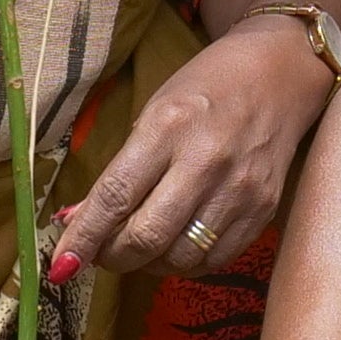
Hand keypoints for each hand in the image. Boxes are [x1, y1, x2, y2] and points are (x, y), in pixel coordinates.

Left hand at [54, 19, 335, 278]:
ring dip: (148, 264)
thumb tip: (78, 223)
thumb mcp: (154, 114)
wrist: (280, 74)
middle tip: (102, 253)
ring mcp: (240, 189)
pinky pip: (214, 260)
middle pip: (147, 236)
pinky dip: (185, 263)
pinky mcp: (263, 209)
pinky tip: (176, 245)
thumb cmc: (206, 88)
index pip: (116, 196)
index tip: (60, 265)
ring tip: (140, 247)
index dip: (84, 237)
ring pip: (180, 258)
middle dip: (113, 257)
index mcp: (169, 127)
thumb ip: (120, 173)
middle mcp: (206, 161)